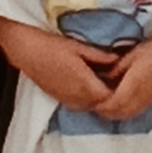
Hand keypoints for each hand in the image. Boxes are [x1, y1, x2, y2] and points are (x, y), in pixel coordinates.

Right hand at [0, 25, 124, 113]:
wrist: (27, 51)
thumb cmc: (53, 46)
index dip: (120, 90)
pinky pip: (79, 104)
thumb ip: (100, 57)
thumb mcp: (79, 48)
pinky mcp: (60, 99)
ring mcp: (68, 101)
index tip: (125, 79)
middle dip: (110, 95)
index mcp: (86, 85)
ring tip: (103, 82)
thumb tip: (118, 61)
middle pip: (102, 105)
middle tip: (117, 80)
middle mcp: (78, 98)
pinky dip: (86, 98)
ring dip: (98, 98)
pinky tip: (87, 85)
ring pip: (90, 106)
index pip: (110, 97)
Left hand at [93, 29, 151, 119]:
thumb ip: (116, 69)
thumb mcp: (132, 55)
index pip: (108, 105)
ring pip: (127, 114)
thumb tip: (103, 79)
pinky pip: (136, 111)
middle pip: (116, 114)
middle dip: (103, 110)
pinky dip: (126, 109)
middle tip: (93, 98)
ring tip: (107, 98)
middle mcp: (140, 100)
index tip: (87, 96)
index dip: (96, 104)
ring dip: (115, 110)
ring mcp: (150, 101)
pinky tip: (123, 97)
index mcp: (132, 88)